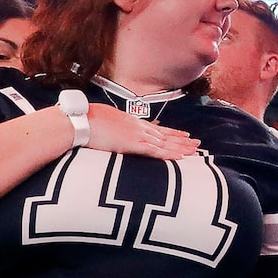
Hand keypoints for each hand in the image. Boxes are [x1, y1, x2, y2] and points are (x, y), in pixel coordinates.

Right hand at [80, 104, 199, 158]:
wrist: (80, 121)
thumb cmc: (87, 121)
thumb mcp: (106, 120)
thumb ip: (117, 126)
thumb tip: (119, 131)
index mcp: (132, 122)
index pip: (157, 128)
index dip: (172, 132)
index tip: (184, 135)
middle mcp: (139, 127)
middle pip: (165, 135)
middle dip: (181, 141)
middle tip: (197, 144)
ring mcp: (137, 135)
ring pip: (164, 143)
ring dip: (180, 148)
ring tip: (194, 151)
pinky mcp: (133, 144)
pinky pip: (155, 151)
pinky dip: (169, 154)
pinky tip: (180, 157)